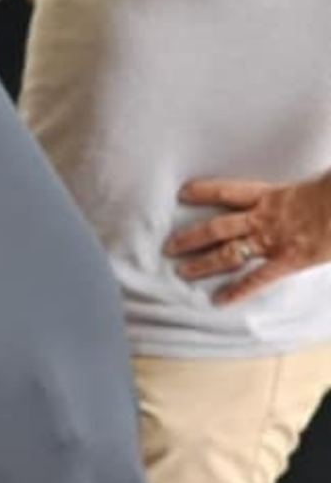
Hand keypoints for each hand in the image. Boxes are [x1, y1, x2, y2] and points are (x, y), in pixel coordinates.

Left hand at [166, 174, 330, 303]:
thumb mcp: (319, 181)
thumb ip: (302, 188)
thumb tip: (299, 188)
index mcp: (273, 195)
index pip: (228, 190)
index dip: (204, 191)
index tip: (182, 192)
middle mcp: (265, 217)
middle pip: (217, 227)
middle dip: (190, 237)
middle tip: (168, 246)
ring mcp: (274, 240)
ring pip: (228, 252)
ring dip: (203, 263)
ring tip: (180, 272)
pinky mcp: (288, 259)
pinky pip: (257, 278)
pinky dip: (238, 290)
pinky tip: (220, 301)